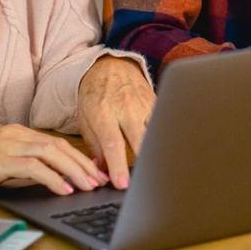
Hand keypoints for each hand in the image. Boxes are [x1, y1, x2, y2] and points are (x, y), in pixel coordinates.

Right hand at [0, 124, 108, 196]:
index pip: (57, 143)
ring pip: (51, 154)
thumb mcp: (4, 163)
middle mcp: (17, 135)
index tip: (95, 171)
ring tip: (89, 185)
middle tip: (100, 179)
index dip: (79, 157)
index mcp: (20, 133)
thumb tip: (55, 178)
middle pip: (59, 146)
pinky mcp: (0, 159)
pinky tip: (64, 189)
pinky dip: (53, 178)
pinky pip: (33, 168)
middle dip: (83, 164)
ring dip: (74, 170)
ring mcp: (9, 145)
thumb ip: (28, 166)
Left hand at [77, 55, 155, 189]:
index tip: (122, 184)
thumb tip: (102, 173)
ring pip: (155, 132)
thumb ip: (95, 146)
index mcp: (104, 113)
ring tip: (157, 171)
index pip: (113, 144)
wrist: (110, 66)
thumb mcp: (86, 119)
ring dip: (155, 152)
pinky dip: (163, 138)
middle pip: (139, 139)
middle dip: (143, 163)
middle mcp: (126, 108)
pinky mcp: (156, 102)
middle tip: (143, 183)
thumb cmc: (95, 95)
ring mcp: (144, 104)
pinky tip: (165, 151)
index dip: (118, 165)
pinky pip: (162, 123)